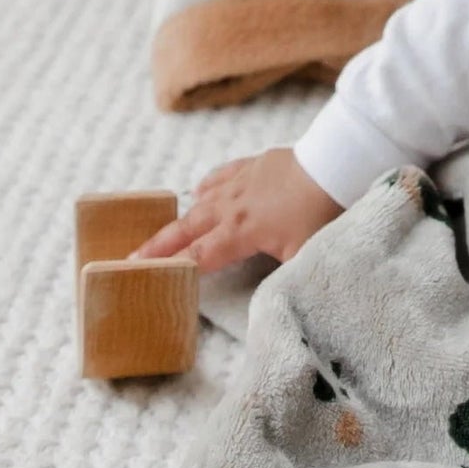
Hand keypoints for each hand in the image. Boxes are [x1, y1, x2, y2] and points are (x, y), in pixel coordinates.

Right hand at [130, 146, 341, 273]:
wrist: (337, 165)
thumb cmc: (322, 213)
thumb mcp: (301, 256)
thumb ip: (279, 280)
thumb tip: (270, 302)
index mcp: (240, 232)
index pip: (197, 256)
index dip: (171, 268)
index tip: (145, 276)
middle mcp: (232, 206)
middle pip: (187, 228)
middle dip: (159, 244)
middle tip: (132, 256)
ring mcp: (241, 182)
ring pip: (201, 201)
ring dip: (180, 217)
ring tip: (162, 230)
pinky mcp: (254, 164)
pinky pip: (221, 175)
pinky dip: (207, 185)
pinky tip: (200, 190)